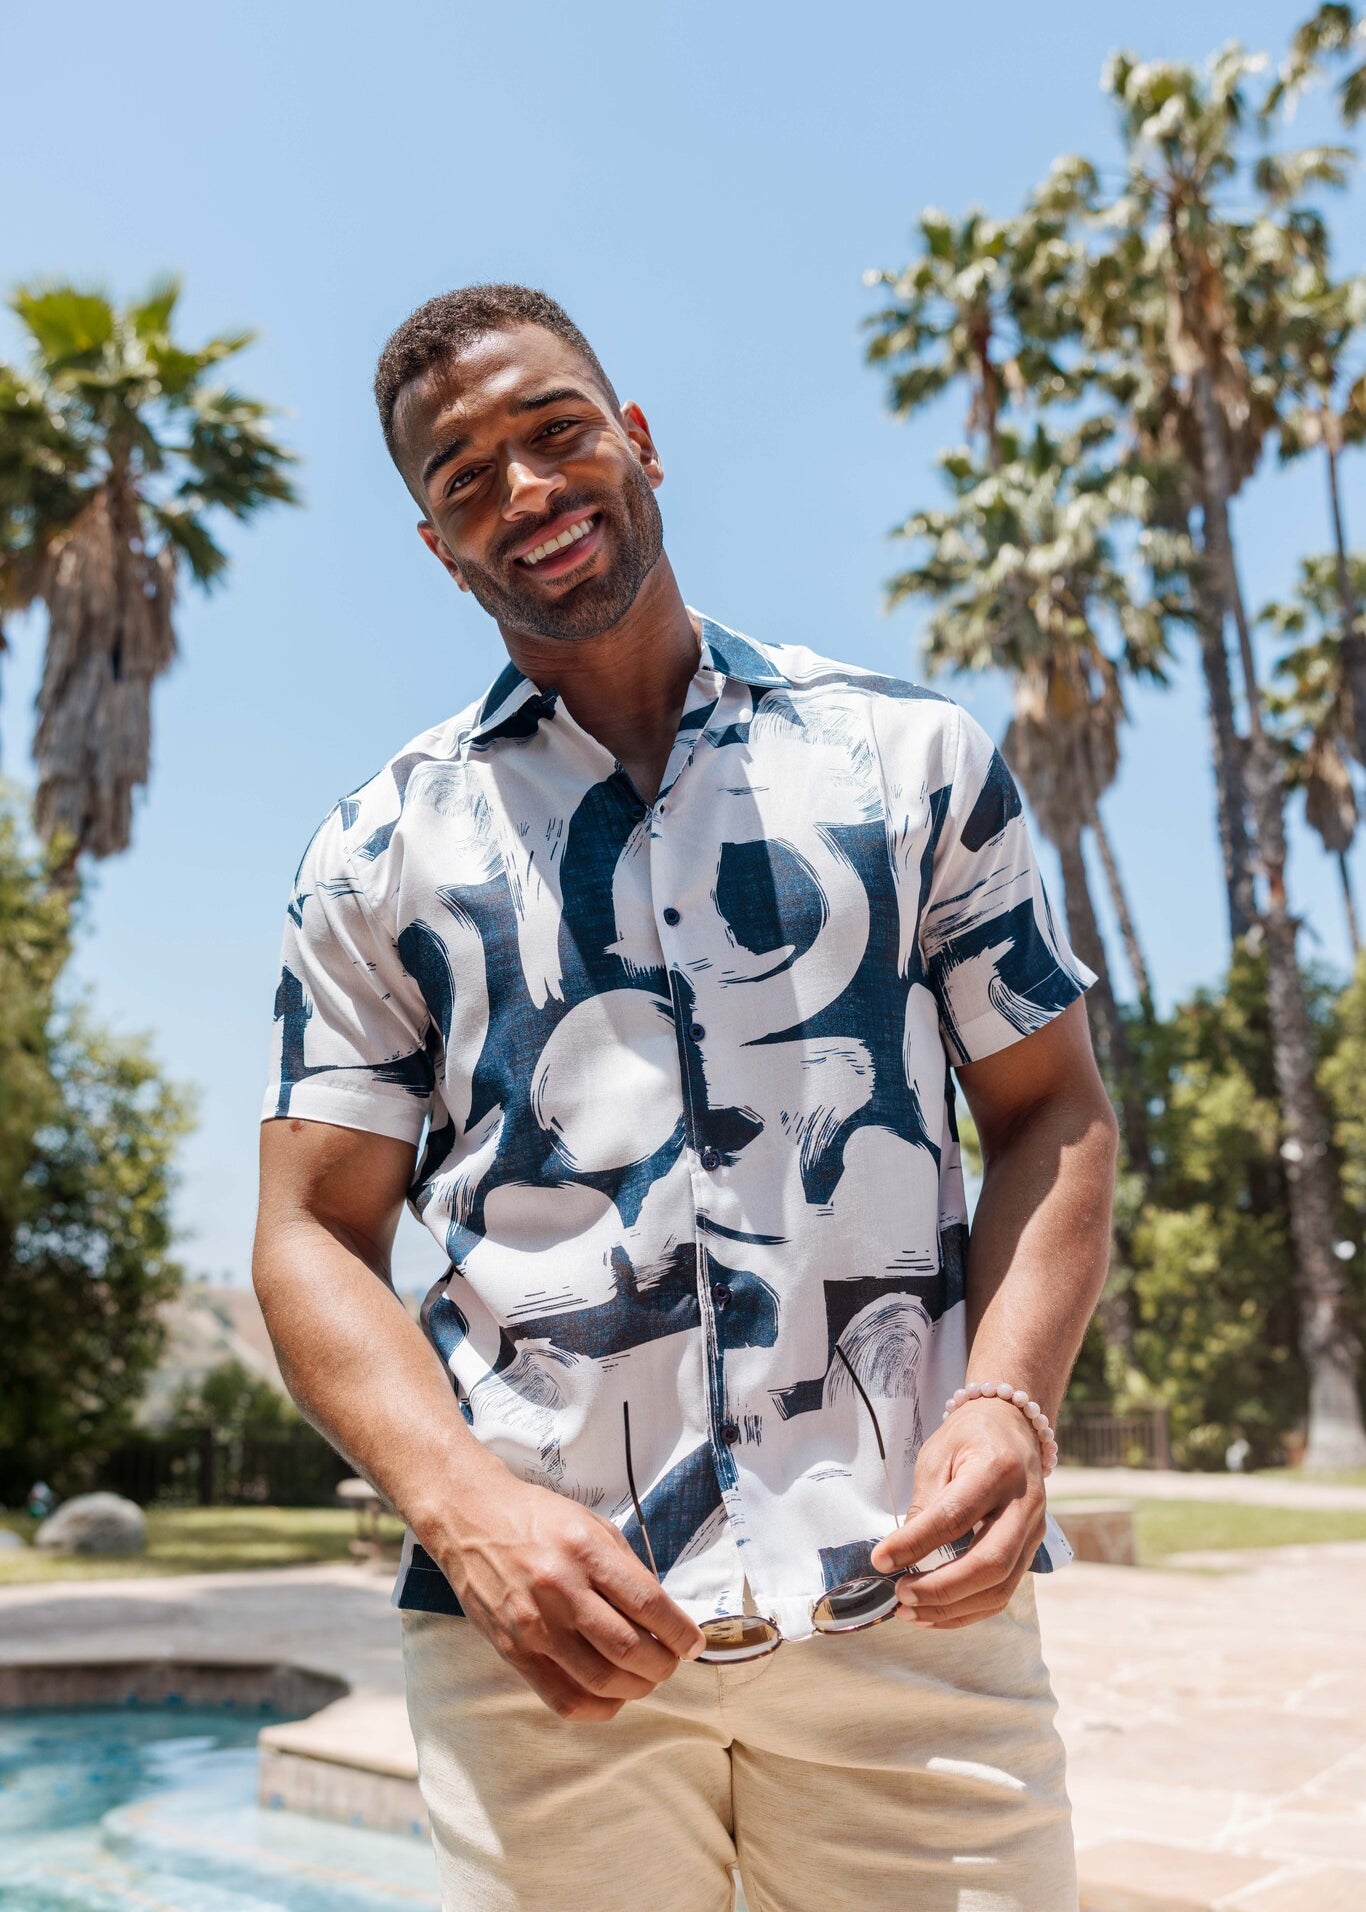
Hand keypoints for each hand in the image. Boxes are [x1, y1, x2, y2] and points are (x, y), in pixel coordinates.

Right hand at [434, 1477, 706, 1720]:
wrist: (470, 1519)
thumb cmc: (538, 1518)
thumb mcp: (591, 1525)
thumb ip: (625, 1569)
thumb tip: (663, 1616)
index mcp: (585, 1551)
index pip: (647, 1603)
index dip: (679, 1631)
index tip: (694, 1643)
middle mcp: (560, 1589)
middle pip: (628, 1648)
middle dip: (663, 1664)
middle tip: (672, 1662)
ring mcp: (534, 1625)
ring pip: (600, 1679)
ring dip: (636, 1688)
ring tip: (647, 1678)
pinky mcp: (513, 1651)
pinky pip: (562, 1698)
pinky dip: (598, 1707)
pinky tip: (614, 1696)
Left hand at [867, 1397, 1046, 1629]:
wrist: (1013, 1427)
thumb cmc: (969, 1438)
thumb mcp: (937, 1455)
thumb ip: (925, 1504)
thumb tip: (900, 1555)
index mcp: (997, 1469)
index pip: (955, 1516)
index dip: (915, 1543)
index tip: (880, 1561)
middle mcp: (1024, 1504)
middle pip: (990, 1563)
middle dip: (942, 1589)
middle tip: (900, 1596)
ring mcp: (1034, 1531)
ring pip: (1000, 1587)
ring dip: (952, 1608)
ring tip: (909, 1611)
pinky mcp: (1032, 1550)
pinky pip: (1003, 1593)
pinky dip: (967, 1610)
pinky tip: (934, 1612)